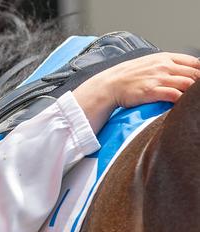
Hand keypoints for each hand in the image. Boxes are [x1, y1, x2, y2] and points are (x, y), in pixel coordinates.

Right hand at [73, 52, 199, 131]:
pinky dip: (182, 100)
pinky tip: (182, 105)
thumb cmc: (127, 77)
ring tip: (192, 100)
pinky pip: (175, 95)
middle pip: (194, 74)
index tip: (199, 81)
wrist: (108, 86)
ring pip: (188, 84)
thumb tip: (182, 72)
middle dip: (199, 84)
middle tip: (196, 94)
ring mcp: (158, 78)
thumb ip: (166, 65)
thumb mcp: (148, 64)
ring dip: (193, 93)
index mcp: (164, 58)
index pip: (194, 62)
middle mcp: (164, 66)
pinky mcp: (151, 91)